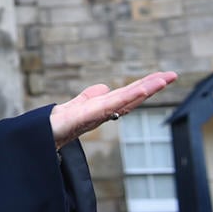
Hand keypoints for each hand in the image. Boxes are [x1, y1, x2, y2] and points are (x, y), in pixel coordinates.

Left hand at [50, 71, 176, 148]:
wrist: (38, 137)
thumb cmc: (56, 125)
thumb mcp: (76, 105)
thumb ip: (89, 97)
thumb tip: (103, 87)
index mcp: (101, 108)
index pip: (127, 95)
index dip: (145, 86)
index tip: (163, 76)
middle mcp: (102, 112)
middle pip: (131, 97)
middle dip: (152, 86)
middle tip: (174, 74)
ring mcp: (95, 115)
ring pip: (125, 100)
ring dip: (145, 89)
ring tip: (164, 79)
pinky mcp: (84, 117)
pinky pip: (108, 106)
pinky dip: (126, 98)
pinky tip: (140, 90)